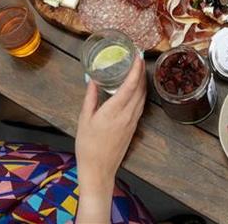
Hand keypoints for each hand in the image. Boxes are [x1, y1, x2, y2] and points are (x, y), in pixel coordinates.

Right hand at [76, 57, 145, 195]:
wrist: (98, 170)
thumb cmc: (88, 145)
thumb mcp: (84, 119)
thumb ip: (90, 98)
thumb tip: (92, 80)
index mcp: (114, 111)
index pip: (130, 86)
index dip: (136, 71)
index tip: (138, 57)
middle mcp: (127, 115)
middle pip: (140, 90)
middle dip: (141, 72)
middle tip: (139, 58)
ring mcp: (132, 122)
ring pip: (142, 97)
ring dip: (143, 82)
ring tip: (139, 70)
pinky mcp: (133, 127)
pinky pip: (140, 106)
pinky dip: (141, 93)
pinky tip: (137, 89)